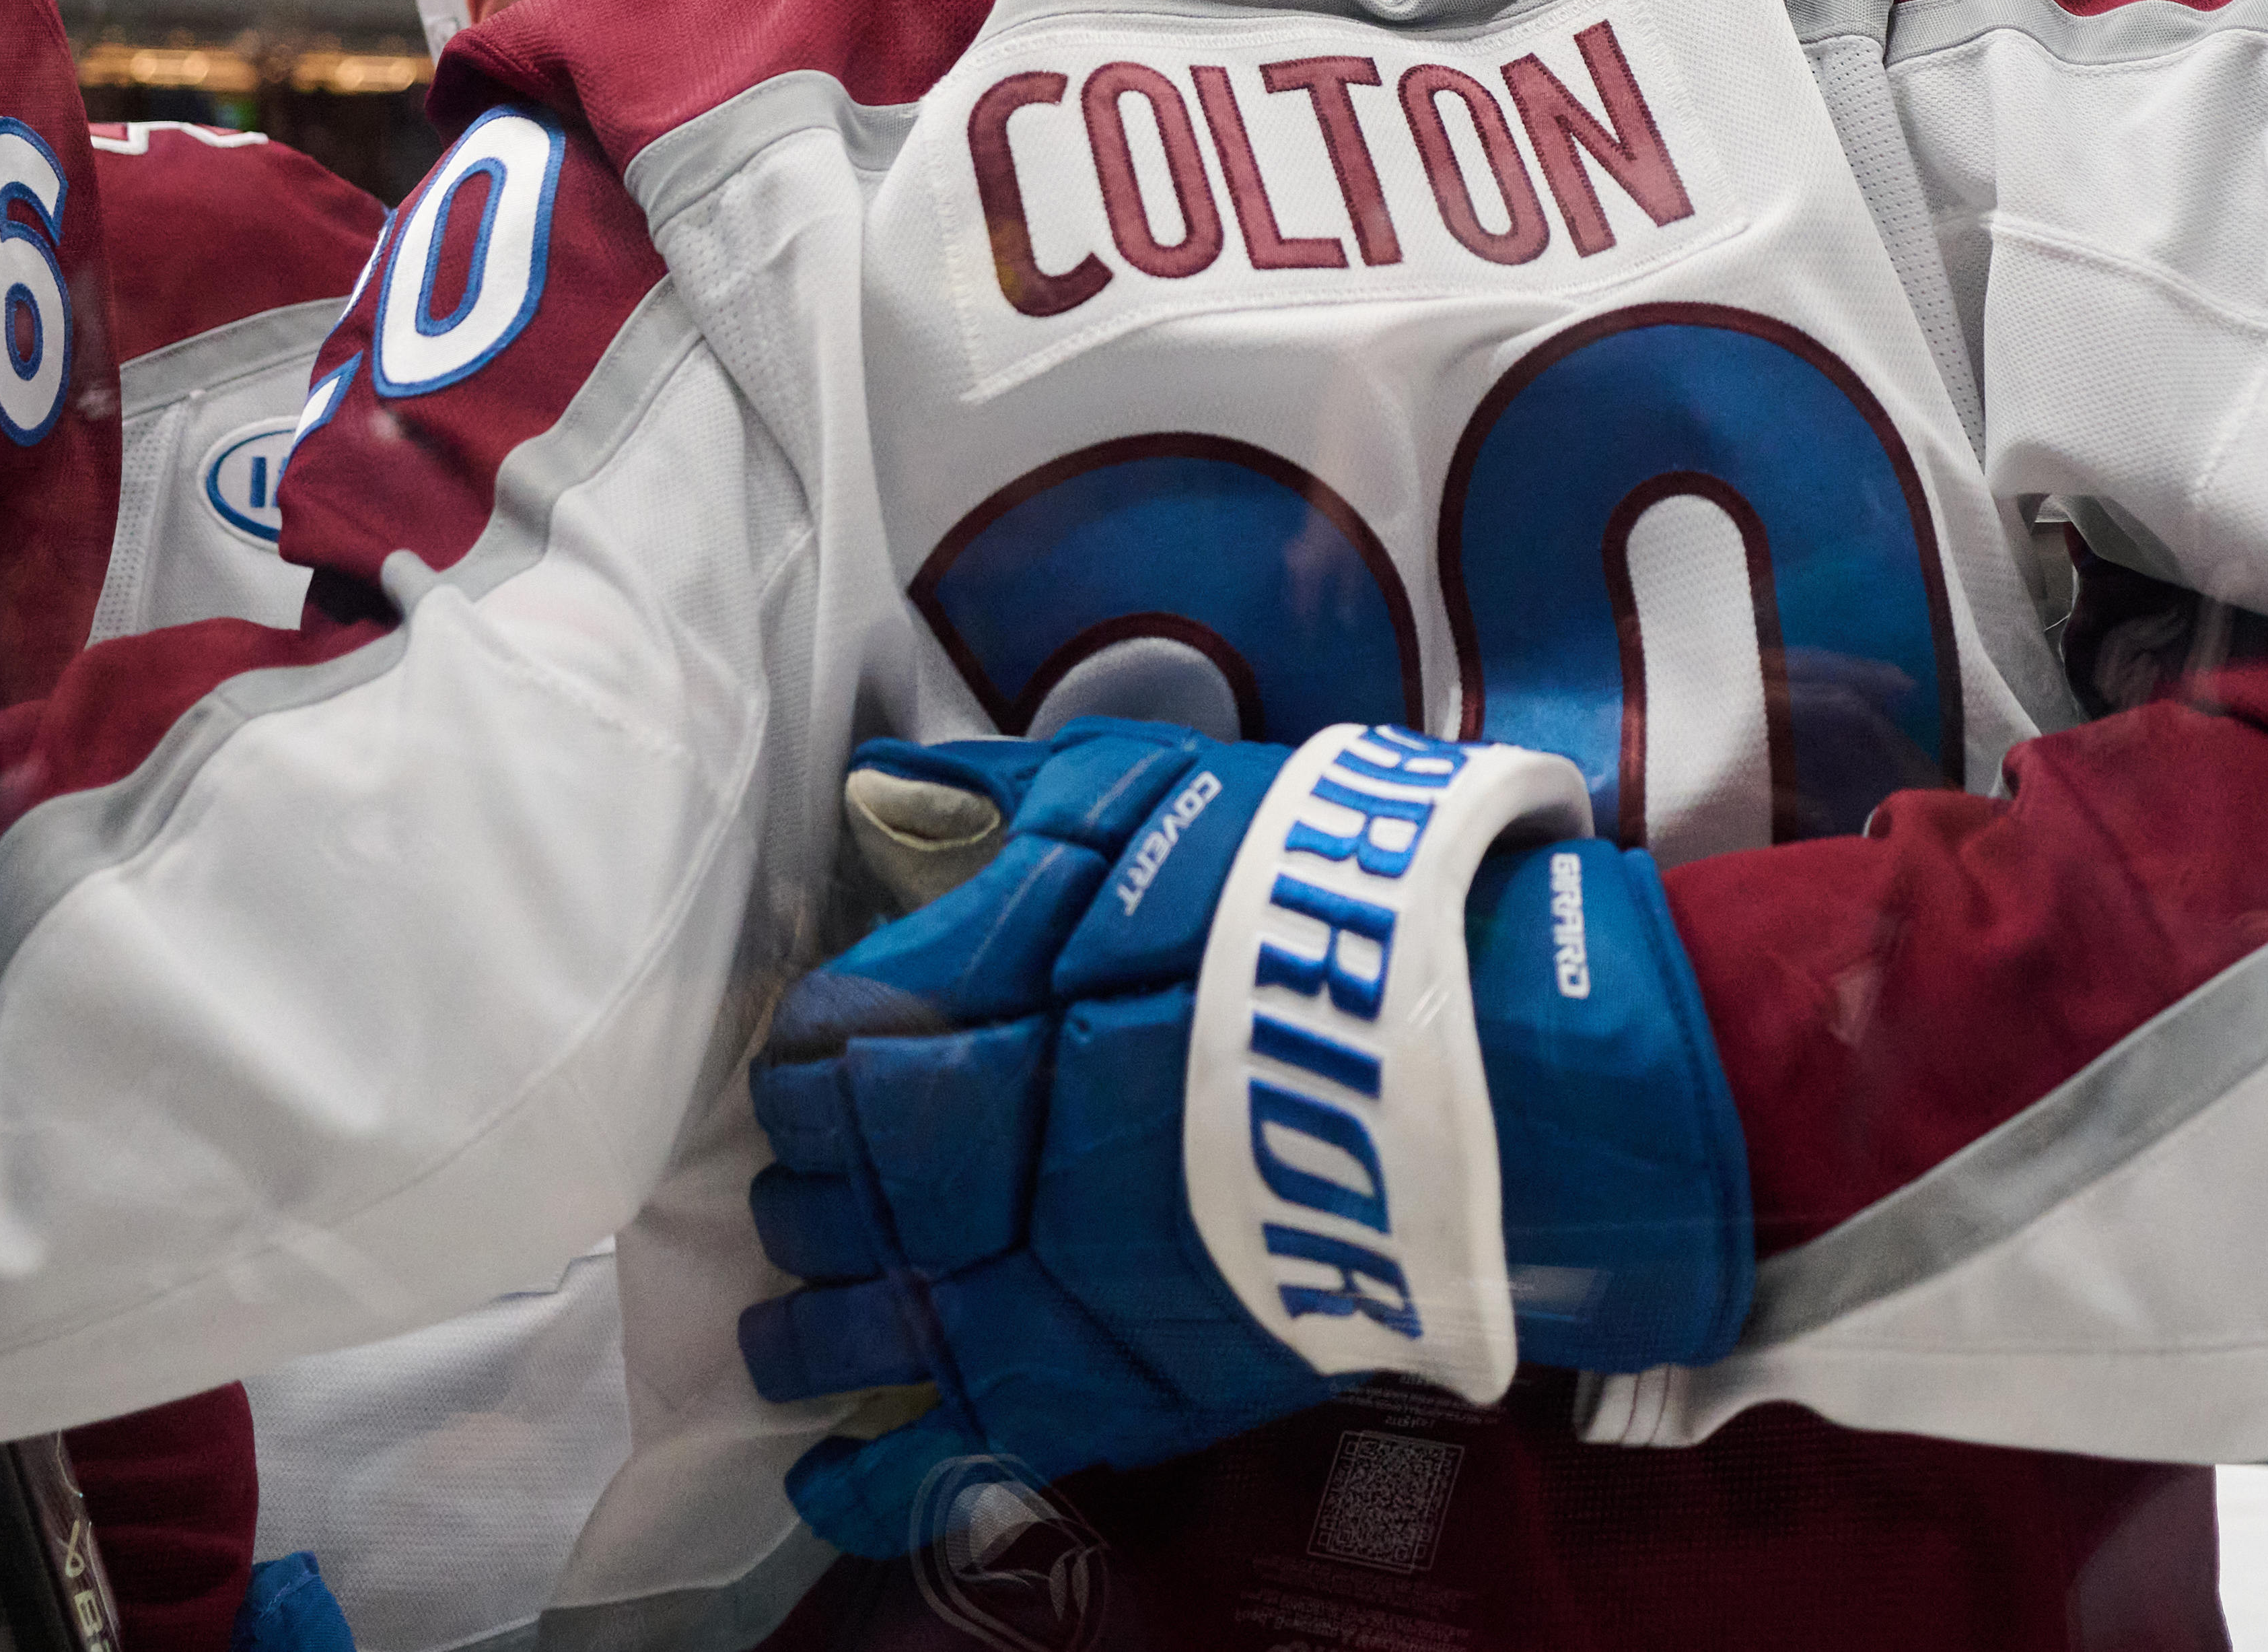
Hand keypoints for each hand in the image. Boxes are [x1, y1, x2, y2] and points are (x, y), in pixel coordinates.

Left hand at [737, 719, 1748, 1551]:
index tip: (817, 1061)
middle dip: (810, 1184)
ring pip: (869, 1320)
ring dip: (806, 1325)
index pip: (838, 1038)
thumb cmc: (1326, 901)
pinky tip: (825, 1476)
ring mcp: (1045, 1276)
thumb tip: (885, 791)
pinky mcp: (1116, 1378)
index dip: (811, 1053)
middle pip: (842, 1179)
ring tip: (783, 1329)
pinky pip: (958, 1447)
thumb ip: (1015, 795)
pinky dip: (874, 1474)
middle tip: (807, 1185)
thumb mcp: (1163, 794)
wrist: (1484, 1055)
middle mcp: (991, 1143)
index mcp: (992, 995)